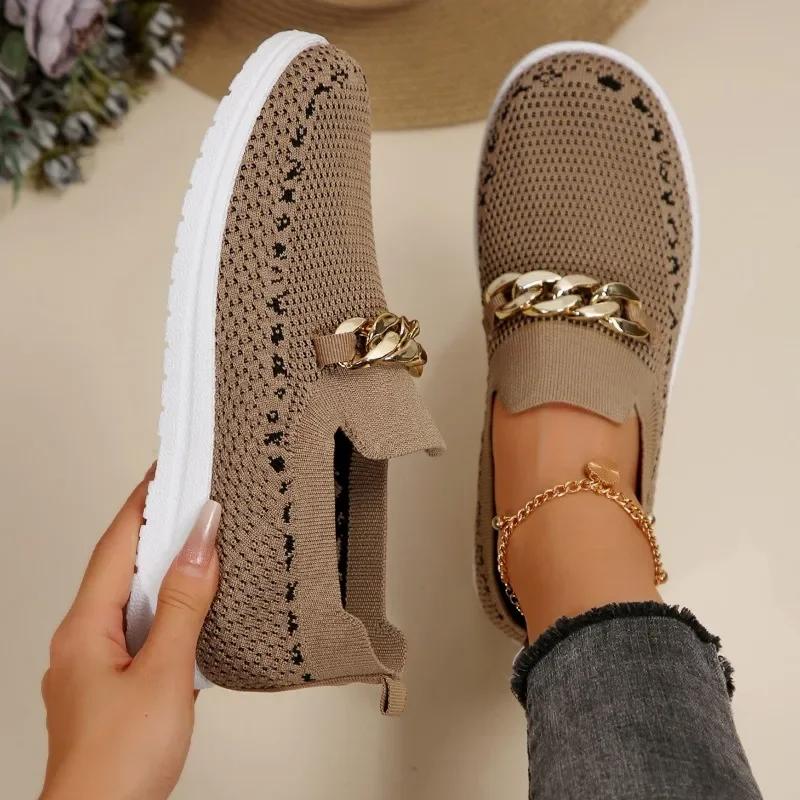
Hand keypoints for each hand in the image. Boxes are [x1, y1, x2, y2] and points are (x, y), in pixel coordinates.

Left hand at [40, 465, 220, 799]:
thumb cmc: (118, 766)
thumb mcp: (164, 674)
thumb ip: (184, 604)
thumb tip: (200, 543)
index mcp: (84, 629)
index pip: (115, 544)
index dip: (143, 502)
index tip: (168, 469)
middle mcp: (81, 642)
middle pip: (119, 567)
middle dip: (155, 529)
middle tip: (192, 498)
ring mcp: (93, 666)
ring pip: (130, 599)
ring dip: (163, 569)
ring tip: (198, 544)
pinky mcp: (110, 687)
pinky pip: (138, 628)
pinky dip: (166, 607)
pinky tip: (190, 610)